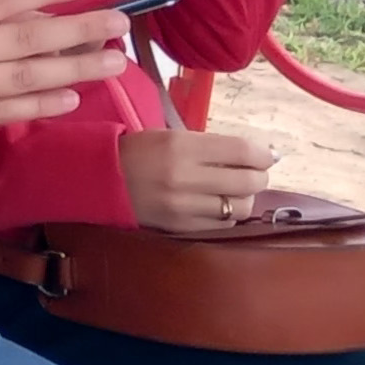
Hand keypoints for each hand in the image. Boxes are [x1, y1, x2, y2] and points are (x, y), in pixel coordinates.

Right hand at [120, 125, 278, 232]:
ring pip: (240, 207)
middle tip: (253, 173)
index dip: (263, 154)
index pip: (242, 151)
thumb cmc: (138, 152)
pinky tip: (216, 205)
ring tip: (233, 190)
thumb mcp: (171, 137)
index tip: (267, 155)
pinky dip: (226, 215)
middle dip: (258, 177)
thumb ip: (214, 146)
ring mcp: (182, 206)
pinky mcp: (179, 226)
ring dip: (244, 198)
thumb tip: (263, 155)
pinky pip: (222, 224)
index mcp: (180, 146)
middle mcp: (183, 177)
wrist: (97, 179)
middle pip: (248, 181)